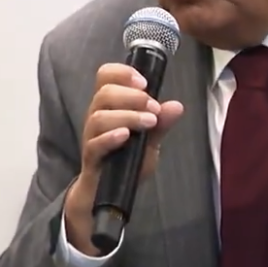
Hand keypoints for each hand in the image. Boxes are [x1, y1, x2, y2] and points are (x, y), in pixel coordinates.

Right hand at [64, 63, 182, 254]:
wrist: (108, 194)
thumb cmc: (126, 161)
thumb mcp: (149, 141)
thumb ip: (161, 124)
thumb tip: (177, 106)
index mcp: (110, 106)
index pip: (106, 76)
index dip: (122, 72)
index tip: (144, 82)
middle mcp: (97, 116)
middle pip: (104, 93)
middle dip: (132, 96)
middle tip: (153, 108)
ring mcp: (92, 137)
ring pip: (99, 116)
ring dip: (127, 115)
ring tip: (148, 123)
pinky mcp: (90, 158)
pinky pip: (95, 143)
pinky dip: (110, 137)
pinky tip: (126, 136)